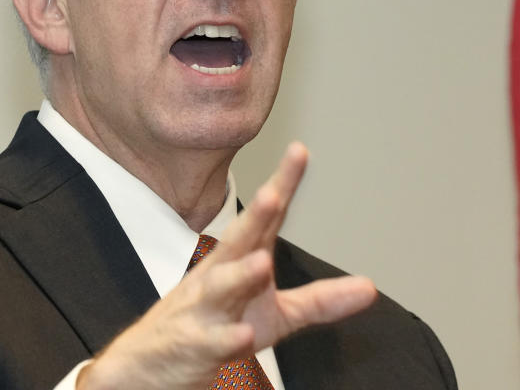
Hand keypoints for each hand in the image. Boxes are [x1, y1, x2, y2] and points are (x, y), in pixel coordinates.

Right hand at [76, 142, 377, 388]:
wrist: (149, 368)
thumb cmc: (214, 328)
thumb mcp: (274, 316)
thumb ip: (320, 301)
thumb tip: (370, 289)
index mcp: (238, 261)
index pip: (265, 220)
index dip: (282, 186)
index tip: (299, 152)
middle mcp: (218, 277)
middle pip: (238, 242)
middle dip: (255, 217)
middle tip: (273, 194)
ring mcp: (203, 310)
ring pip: (220, 288)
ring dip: (240, 275)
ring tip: (261, 262)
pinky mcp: (192, 347)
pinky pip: (211, 342)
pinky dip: (226, 338)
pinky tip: (243, 334)